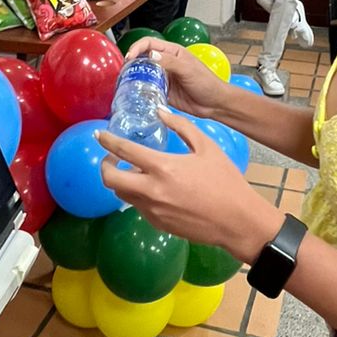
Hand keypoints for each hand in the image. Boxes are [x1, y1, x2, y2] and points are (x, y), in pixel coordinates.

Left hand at [97, 110, 281, 260]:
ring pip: (122, 194)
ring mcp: (152, 210)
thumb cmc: (225, 180)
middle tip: (113, 158)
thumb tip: (160, 112)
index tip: (99, 135)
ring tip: (135, 171)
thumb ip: (181, 126)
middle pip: (110, 179)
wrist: (237, 220)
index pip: (124, 151)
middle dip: (105, 166)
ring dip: (122, 180)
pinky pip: (138, 206)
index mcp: (163, 167)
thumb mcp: (207, 147)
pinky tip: (154, 188)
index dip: (107, 141)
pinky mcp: (157, 224)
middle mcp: (151, 190)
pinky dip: (139, 195)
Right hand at [120, 38, 230, 118]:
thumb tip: (151, 55)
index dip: (137, 47)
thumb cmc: (206, 82)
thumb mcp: (188, 69)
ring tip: (125, 83)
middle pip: (143, 58)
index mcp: (172, 52)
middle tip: (124, 71)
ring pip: (144, 74)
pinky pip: (148, 89)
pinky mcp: (163, 92)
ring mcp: (163, 78)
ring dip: (135, 77)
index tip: (130, 57)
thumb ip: (170, 62)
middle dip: (132, 62)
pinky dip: (141, 90)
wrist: (214, 104)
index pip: (149, 44)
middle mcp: (165, 63)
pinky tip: (135, 94)